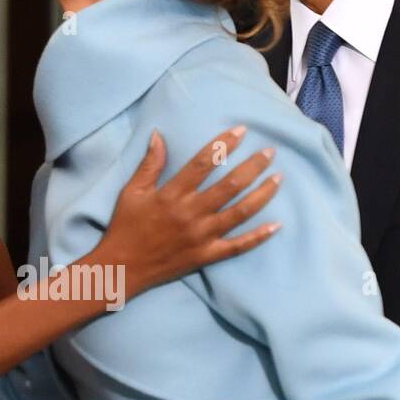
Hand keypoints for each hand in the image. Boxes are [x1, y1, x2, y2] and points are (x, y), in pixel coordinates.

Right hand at [100, 127, 281, 299]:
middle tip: (269, 152)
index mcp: (172, 195)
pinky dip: (258, 237)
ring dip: (262, 194)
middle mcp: (191, 213)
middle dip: (253, 166)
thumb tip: (159, 135)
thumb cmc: (125, 227)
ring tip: (278, 179)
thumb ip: (150, 164)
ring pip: (240, 212)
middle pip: (230, 185)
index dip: (224, 145)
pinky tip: (276, 225)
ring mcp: (201, 236)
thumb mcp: (131, 192)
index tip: (241, 131)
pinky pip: (238, 246)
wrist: (122, 268)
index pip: (204, 163)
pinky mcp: (206, 256)